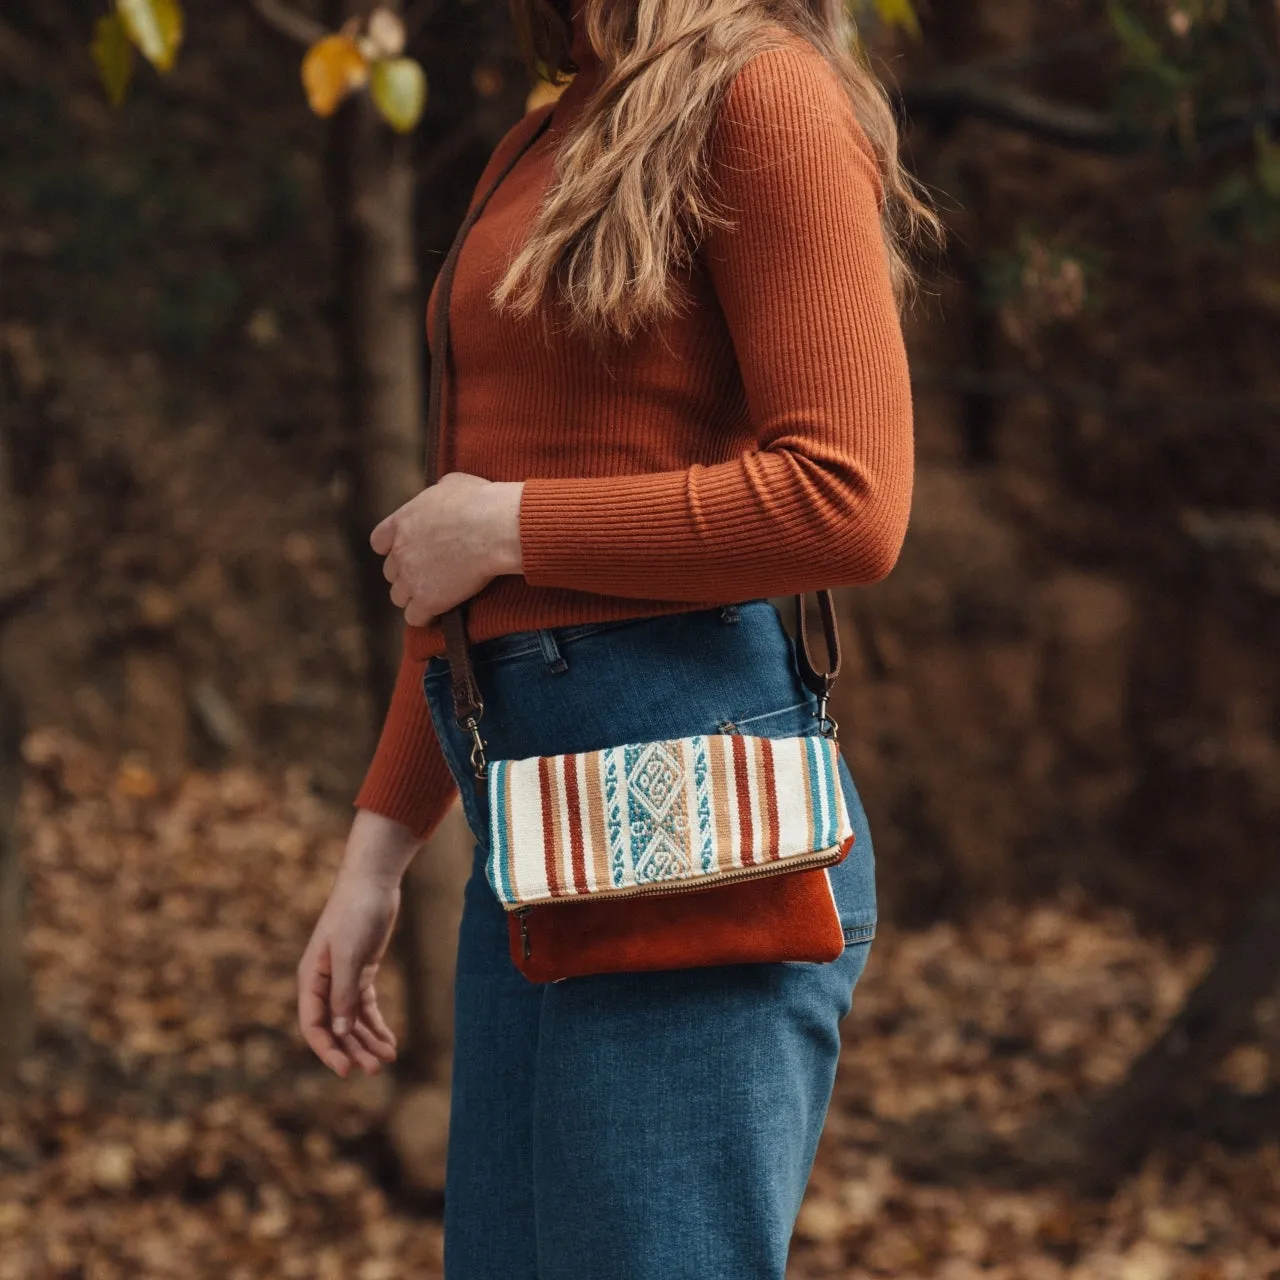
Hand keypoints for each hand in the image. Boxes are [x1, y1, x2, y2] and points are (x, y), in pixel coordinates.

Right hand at [297, 811, 419, 1076]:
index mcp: (311, 979)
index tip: (346, 1071)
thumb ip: (344, 992)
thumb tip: (340, 1030)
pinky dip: (376, 1025)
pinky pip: (366, 1007)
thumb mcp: (350, 954)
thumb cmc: (356, 913)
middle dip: (353, 1050)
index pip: (314, 1025)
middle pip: (335, 1027)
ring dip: (367, 1041)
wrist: (373, 881)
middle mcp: (324, 983)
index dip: (328, 1050)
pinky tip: (389, 1041)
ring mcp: (343, 978)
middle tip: (376, 1069)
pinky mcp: (362, 971)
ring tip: (388, 1059)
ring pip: (352, 1020)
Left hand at [370, 473, 523, 626]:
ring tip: (436, 596)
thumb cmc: (481, 501)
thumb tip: (443, 493)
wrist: (495, 528)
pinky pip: (415, 618)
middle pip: (391, 572)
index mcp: (402, 522)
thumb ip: (439, 493)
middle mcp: (400, 551)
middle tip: (431, 574)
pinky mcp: (427, 600)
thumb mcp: (454, 483)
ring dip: (415, 597)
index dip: (393, 548)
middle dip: (407, 574)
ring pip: (399, 597)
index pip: (379, 542)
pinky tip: (440, 613)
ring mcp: (411, 578)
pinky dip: (426, 617)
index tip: (410, 551)